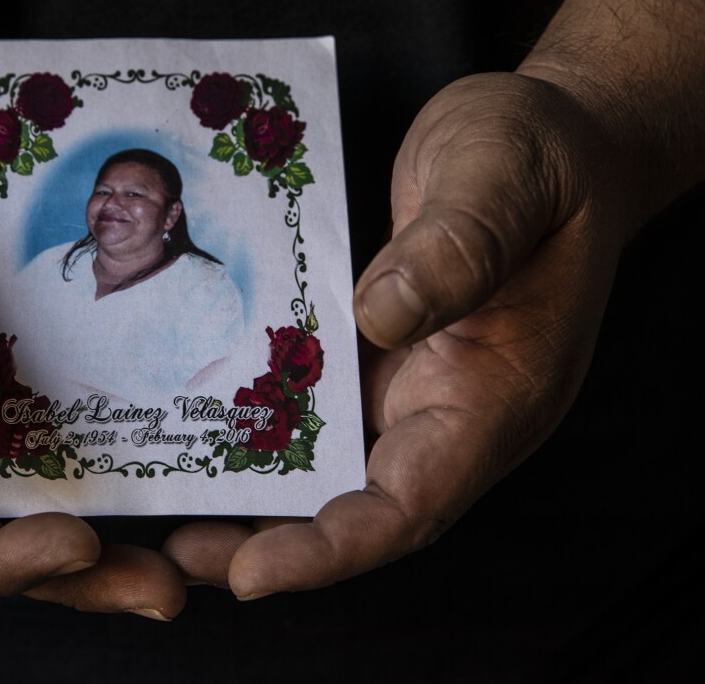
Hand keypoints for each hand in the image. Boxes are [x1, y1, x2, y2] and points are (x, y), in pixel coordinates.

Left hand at [163, 71, 628, 597]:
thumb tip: (380, 316)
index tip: (252, 573)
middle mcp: (444, 407)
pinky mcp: (368, 349)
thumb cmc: (542, 155)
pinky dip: (256, 422)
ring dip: (250, 490)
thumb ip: (458, 245)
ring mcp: (403, 381)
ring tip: (166, 505)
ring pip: (323, 461)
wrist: (545, 138)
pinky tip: (193, 418)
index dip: (333, 548)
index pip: (414, 504)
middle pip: (354, 505)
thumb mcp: (505, 177)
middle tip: (178, 551)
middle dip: (267, 539)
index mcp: (495, 395)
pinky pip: (308, 400)